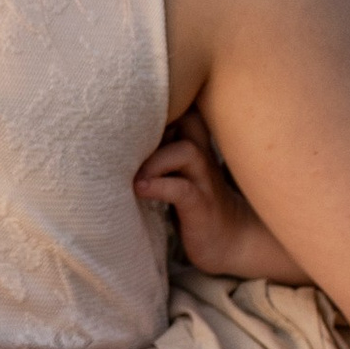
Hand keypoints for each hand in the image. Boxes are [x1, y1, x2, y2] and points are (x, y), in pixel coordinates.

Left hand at [135, 115, 308, 283]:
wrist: (231, 242)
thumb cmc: (196, 204)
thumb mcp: (178, 172)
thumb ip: (160, 152)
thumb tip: (118, 142)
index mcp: (195, 145)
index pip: (183, 109)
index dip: (159, 106)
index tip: (131, 113)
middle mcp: (203, 157)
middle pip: (190, 118)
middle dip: (160, 120)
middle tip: (128, 137)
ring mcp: (205, 181)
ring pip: (187, 150)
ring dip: (155, 159)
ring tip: (134, 175)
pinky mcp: (201, 206)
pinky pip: (182, 189)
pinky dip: (159, 186)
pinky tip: (141, 189)